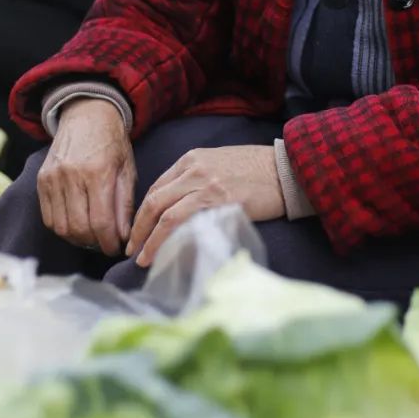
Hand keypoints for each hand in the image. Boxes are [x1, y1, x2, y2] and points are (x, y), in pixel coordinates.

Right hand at [37, 98, 136, 255]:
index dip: (109, 242)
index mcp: (97, 172)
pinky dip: (62, 228)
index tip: (117, 248)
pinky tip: (77, 225)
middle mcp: (71, 175)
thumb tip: (123, 236)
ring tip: (92, 236)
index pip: (101, 222)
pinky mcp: (41, 180)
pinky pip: (48, 217)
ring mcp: (52, 178)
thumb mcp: (127, 169)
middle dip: (94, 243)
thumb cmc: (112, 143)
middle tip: (106, 244)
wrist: (86, 115)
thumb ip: (124, 204)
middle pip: (79, 228)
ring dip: (78, 239)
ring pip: (61, 227)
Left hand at [126, 145, 284, 267]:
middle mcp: (192, 168)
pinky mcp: (216, 200)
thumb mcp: (221, 164)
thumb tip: (182, 206)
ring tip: (141, 258)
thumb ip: (198, 179)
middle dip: (138, 228)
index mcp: (192, 159)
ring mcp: (203, 183)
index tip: (139, 231)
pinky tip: (160, 253)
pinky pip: (180, 220)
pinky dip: (164, 238)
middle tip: (132, 249)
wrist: (286, 169)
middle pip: (153, 200)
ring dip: (147, 238)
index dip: (143, 212)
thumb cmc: (258, 170)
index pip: (157, 187)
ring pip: (162, 212)